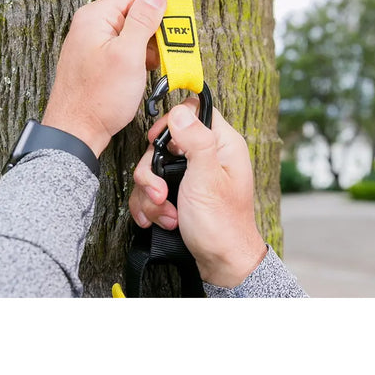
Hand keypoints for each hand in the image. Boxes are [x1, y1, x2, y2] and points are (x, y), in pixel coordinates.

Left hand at [42, 0, 166, 156]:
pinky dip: (137, 59)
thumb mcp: (128, 54)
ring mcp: (93, 43)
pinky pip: (124, 49)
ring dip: (147, 48)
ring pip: (132, 32)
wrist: (76, 132)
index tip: (171, 28)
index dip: (157, 9)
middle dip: (153, 32)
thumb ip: (143, 20)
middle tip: (162, 54)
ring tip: (148, 68)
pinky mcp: (97, 59)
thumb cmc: (98, 98)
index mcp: (95, 16)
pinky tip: (139, 74)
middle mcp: (91, 25)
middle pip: (135, 13)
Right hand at [129, 99, 267, 287]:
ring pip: (154, 169)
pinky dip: (152, 206)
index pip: (193, 111)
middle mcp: (208, 155)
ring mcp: (192, 175)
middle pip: (164, 143)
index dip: (171, 123)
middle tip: (162, 192)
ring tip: (166, 213)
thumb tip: (180, 110)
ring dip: (153, 194)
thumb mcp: (207, 178)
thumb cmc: (222, 224)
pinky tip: (161, 219)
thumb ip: (195, 140)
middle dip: (154, 172)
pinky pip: (153, 189)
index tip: (159, 142)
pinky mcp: (180, 192)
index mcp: (222, 143)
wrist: (220, 264)